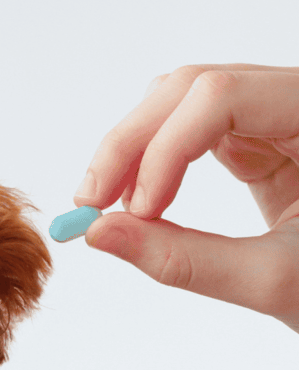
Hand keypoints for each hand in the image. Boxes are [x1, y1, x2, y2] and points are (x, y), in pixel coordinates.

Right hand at [75, 65, 298, 332]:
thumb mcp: (277, 281)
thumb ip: (185, 260)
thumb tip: (99, 236)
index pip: (222, 97)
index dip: (164, 151)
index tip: (134, 215)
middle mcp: (296, 100)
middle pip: (190, 88)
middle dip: (130, 144)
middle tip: (91, 204)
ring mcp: (275, 115)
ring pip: (179, 101)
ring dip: (133, 149)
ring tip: (108, 205)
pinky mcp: (256, 139)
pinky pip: (187, 130)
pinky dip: (151, 163)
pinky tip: (138, 200)